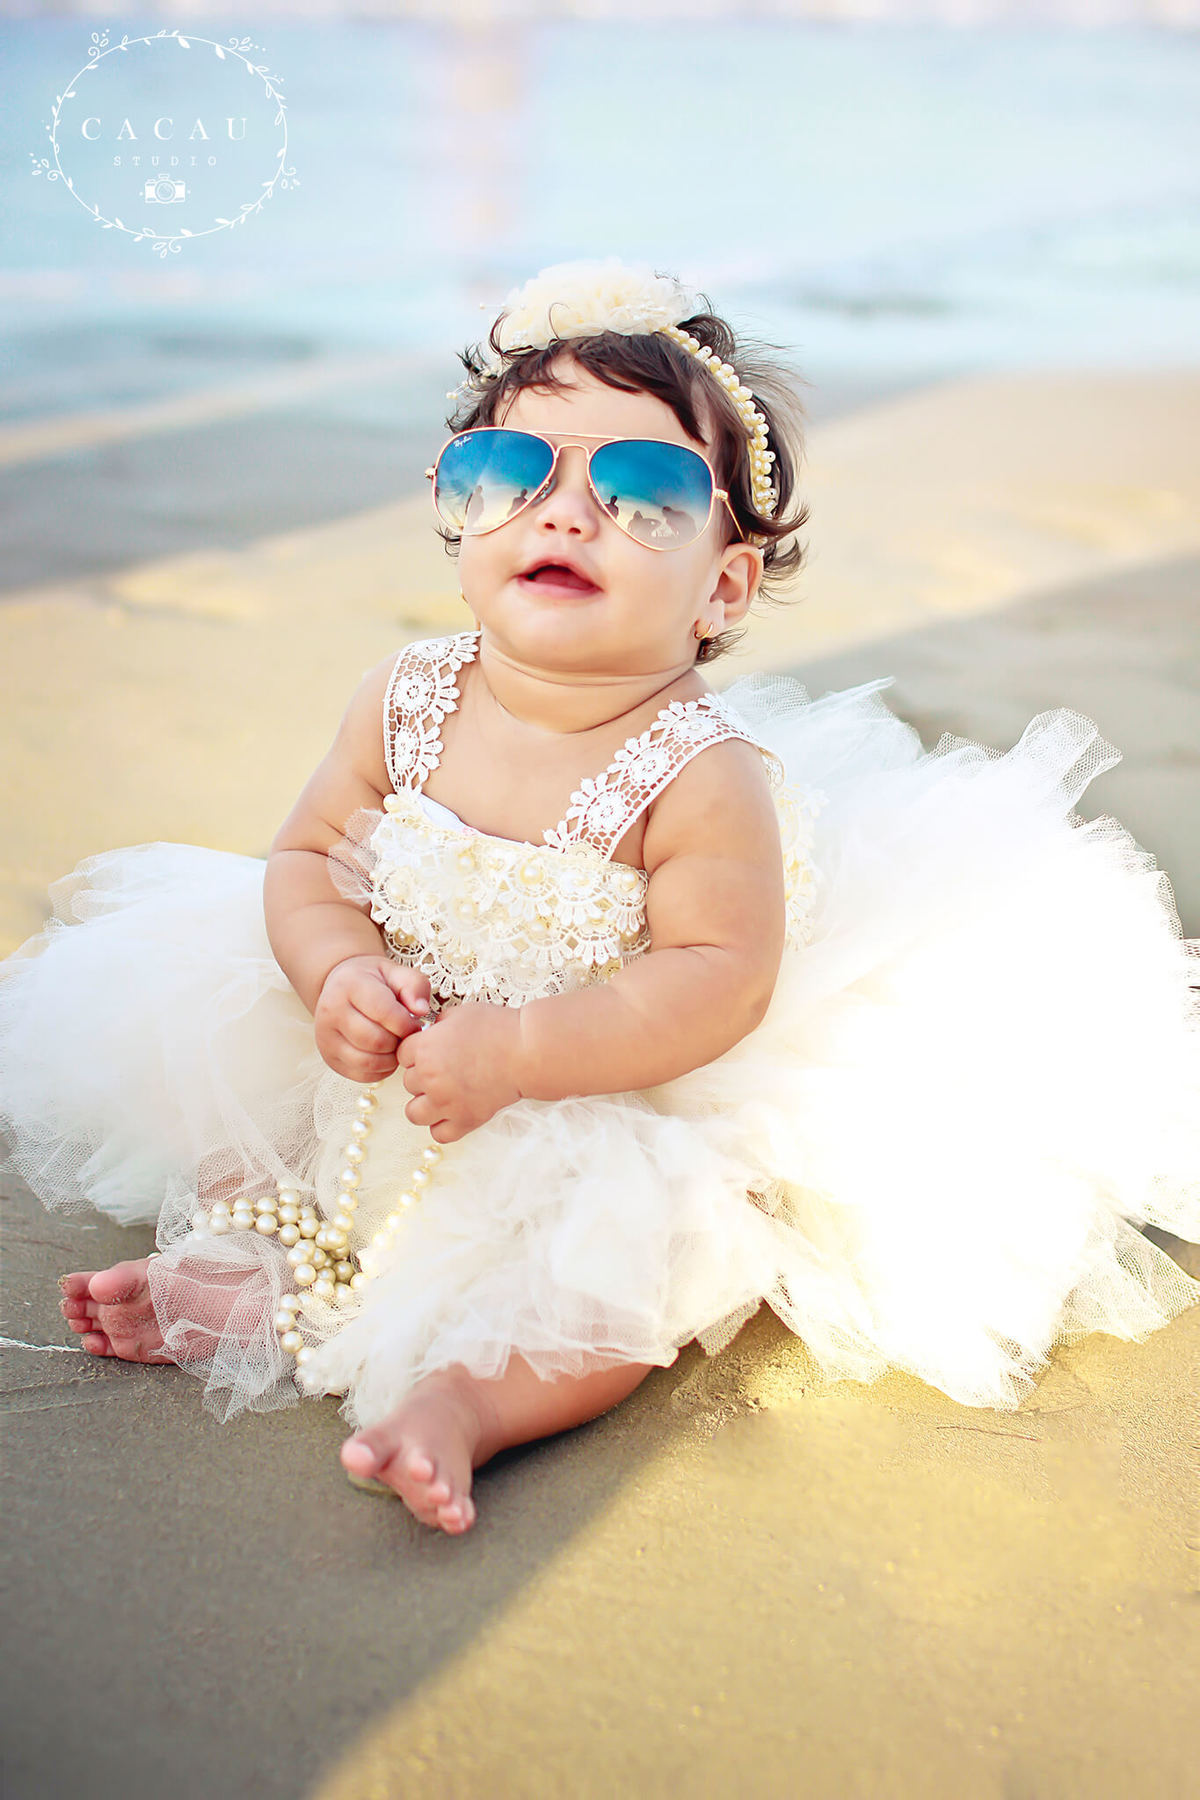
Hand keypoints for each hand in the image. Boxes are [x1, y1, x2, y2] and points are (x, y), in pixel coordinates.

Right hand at [314, 955, 431, 1082]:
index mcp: (348, 985)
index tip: (414, 1023)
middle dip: (398, 1042)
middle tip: (405, 1035)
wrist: (342, 987)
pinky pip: (361, 1075)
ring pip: (367, 1062)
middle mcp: (331, 1011)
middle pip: (375, 1041)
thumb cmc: (373, 981)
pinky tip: (386, 1055)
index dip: (406, 1023)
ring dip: (391, 1058)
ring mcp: (326, 1037)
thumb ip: (414, 986)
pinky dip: (381, 1070)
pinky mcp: (329, 1058)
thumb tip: (421, 1010)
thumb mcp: (396, 972)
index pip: (383, 1012)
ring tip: (396, 1044)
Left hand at [398, 1001, 522, 1141]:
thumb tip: (430, 1031)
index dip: (417, 1051)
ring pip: (414, 1113)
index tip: (432, 1051)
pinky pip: (439, 1133)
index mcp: (425, 1049)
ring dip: (424, 1104)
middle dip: (424, 1076)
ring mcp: (446, 1102)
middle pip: (409, 1083)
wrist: (526, 1052)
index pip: (403, 1055)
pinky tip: (454, 1111)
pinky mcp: (465, 1120)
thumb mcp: (461, 1013)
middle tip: (447, 1069)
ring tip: (442, 1095)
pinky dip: (443, 1125)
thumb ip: (438, 1024)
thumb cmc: (497, 1028)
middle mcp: (430, 1078)